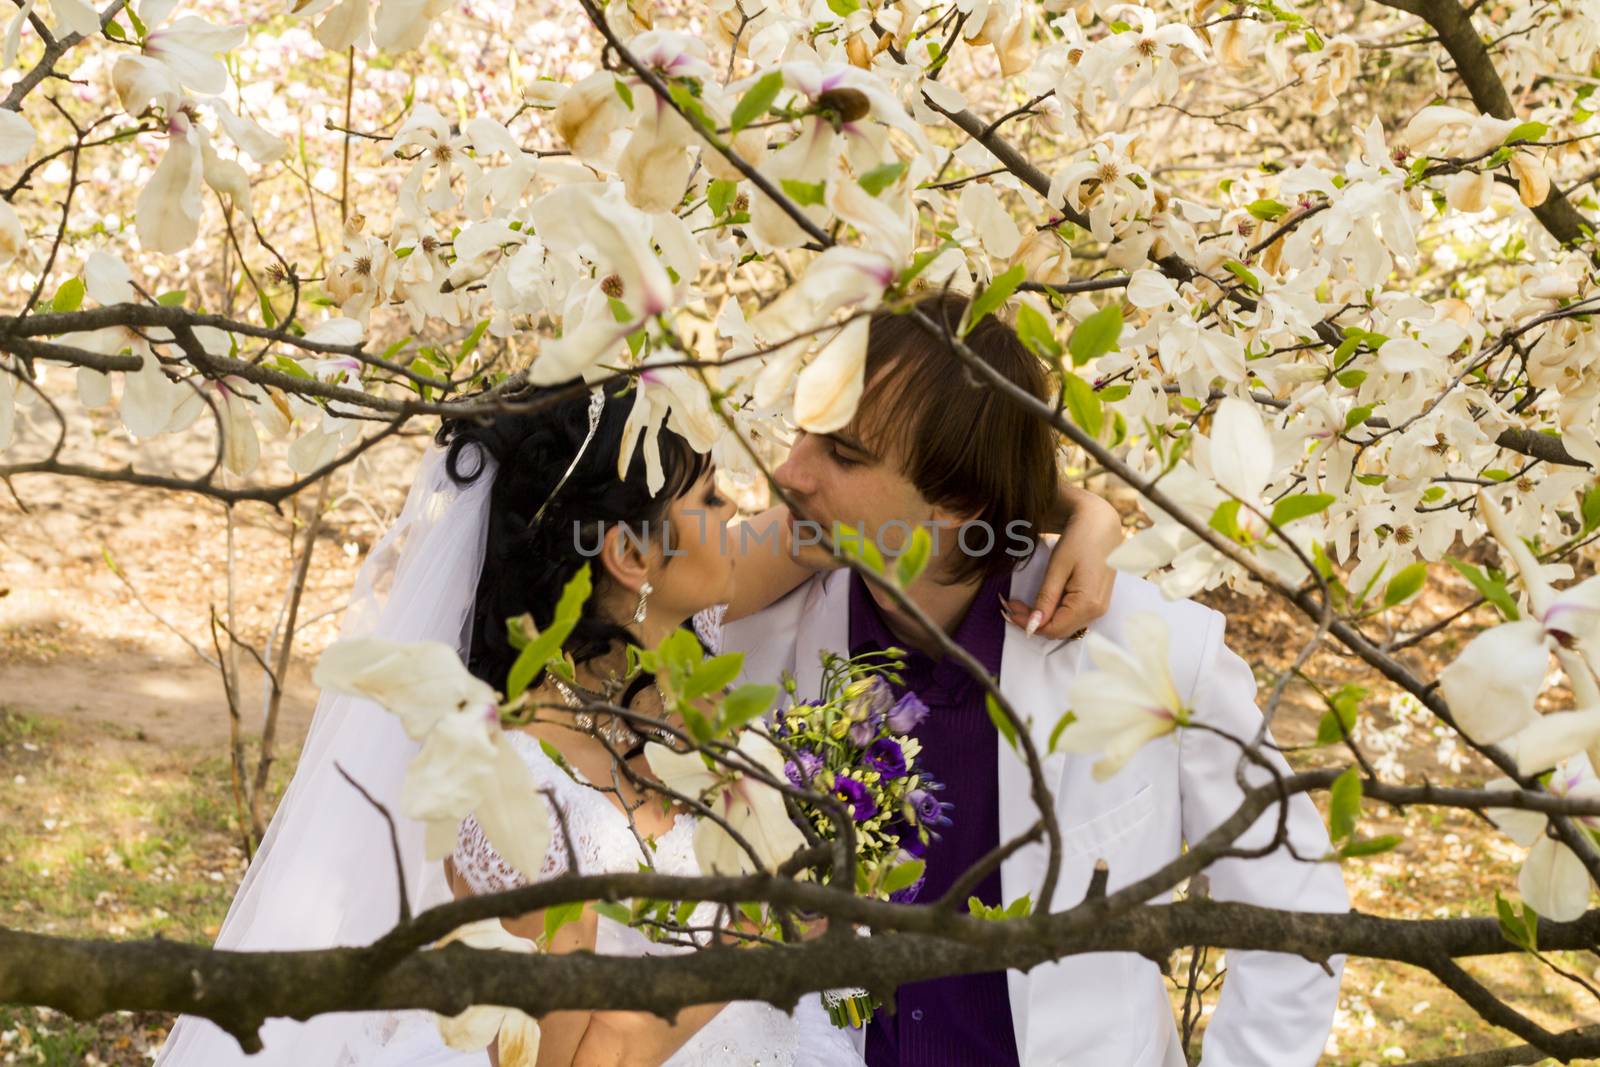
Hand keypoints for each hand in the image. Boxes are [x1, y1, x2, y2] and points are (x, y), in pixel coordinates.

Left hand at [1003, 486, 1120, 639]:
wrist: (1101, 523)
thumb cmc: (1079, 539)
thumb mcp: (1057, 567)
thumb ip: (1046, 599)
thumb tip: (1033, 627)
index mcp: (1088, 604)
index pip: (1052, 629)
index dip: (1028, 624)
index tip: (1008, 609)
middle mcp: (1097, 611)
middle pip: (1058, 630)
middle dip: (1032, 621)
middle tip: (1010, 605)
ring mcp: (1099, 608)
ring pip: (1064, 625)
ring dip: (1041, 618)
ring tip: (1019, 603)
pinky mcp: (1096, 601)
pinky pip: (1071, 616)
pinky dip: (1053, 612)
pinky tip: (1039, 602)